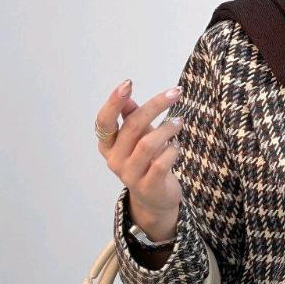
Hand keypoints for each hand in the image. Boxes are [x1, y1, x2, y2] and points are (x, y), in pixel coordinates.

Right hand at [96, 80, 184, 238]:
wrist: (155, 200)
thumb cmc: (147, 162)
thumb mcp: (138, 138)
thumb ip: (131, 118)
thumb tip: (127, 97)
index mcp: (107, 146)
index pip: (105, 121)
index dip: (114, 101)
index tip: (128, 83)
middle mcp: (115, 161)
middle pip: (132, 127)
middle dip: (155, 105)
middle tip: (175, 93)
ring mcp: (130, 176)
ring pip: (147, 144)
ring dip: (167, 128)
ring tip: (179, 121)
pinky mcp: (148, 187)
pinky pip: (161, 163)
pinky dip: (172, 150)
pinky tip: (176, 145)